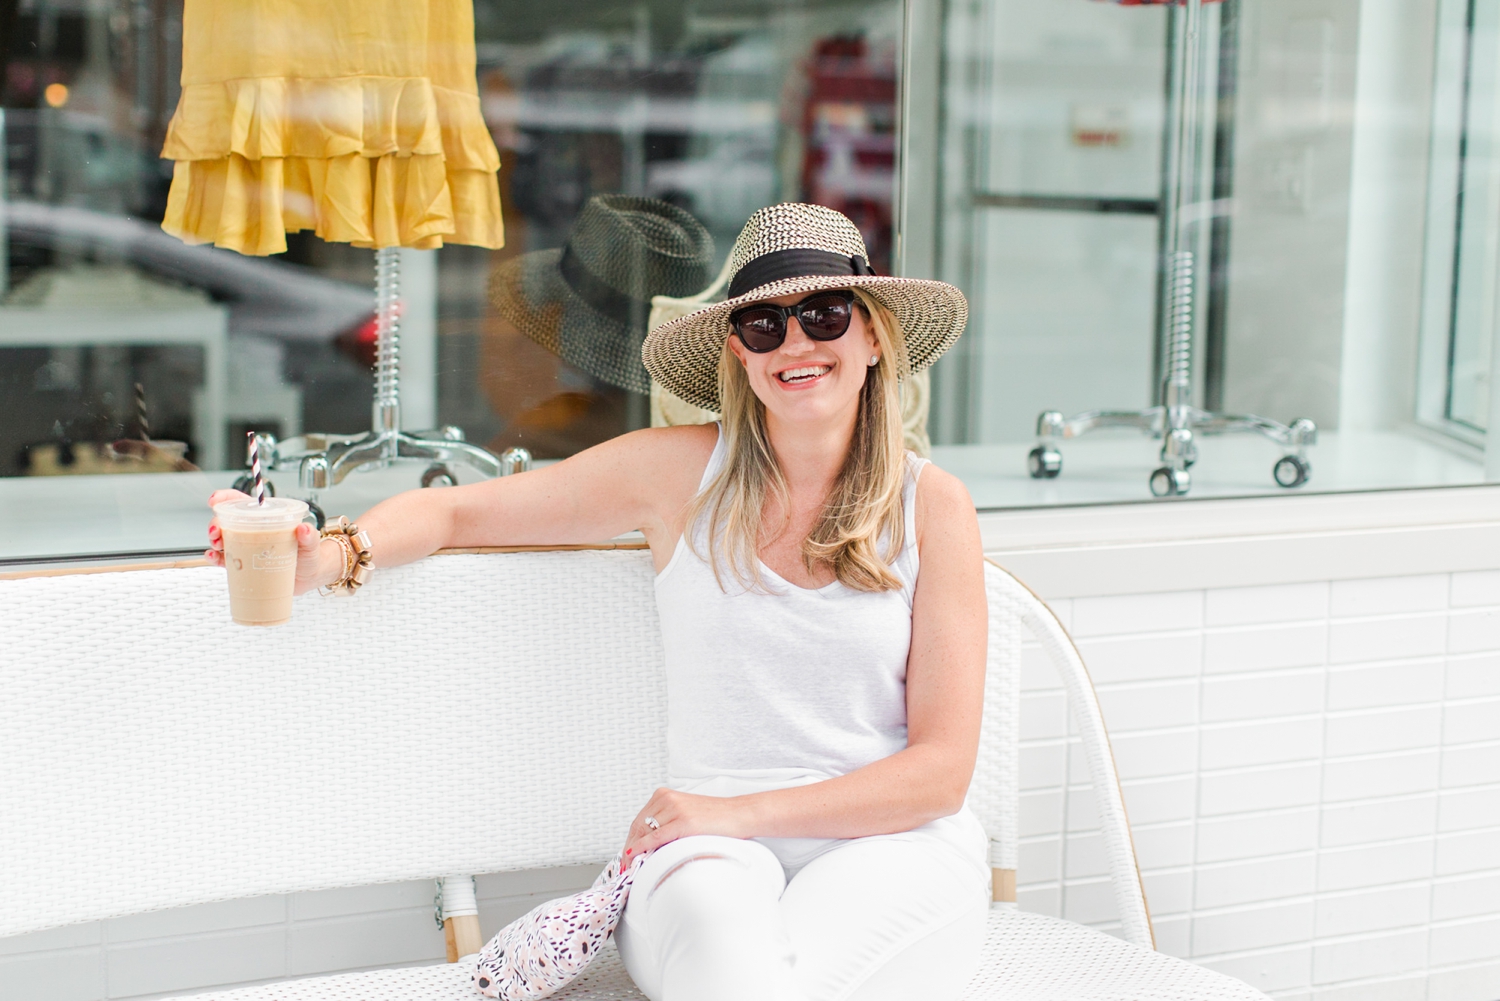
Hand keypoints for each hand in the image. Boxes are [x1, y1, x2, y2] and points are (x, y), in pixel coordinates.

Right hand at [205, 489, 327, 594]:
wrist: (310, 577)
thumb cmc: (309, 555)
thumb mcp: (310, 543)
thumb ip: (309, 536)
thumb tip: (304, 528)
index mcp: (265, 519)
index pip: (241, 502)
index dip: (225, 498)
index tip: (215, 501)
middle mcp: (251, 531)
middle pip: (225, 521)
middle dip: (215, 524)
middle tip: (216, 532)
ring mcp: (246, 548)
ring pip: (222, 540)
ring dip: (214, 541)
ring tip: (217, 546)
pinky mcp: (244, 565)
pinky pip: (225, 561)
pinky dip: (215, 559)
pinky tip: (213, 558)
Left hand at [623, 788, 755, 859]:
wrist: (739, 814)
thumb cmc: (716, 817)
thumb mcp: (685, 813)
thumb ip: (666, 822)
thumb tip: (647, 844)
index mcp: (665, 795)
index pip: (638, 820)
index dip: (630, 840)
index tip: (627, 855)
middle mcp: (667, 799)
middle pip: (637, 826)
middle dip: (630, 847)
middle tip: (626, 866)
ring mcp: (675, 809)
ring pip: (644, 832)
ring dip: (635, 852)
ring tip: (632, 867)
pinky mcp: (683, 822)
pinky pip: (656, 837)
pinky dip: (643, 847)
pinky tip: (635, 855)